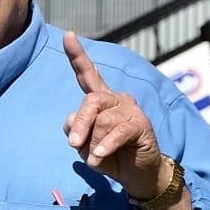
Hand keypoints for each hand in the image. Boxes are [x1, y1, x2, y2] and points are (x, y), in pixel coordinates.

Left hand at [61, 31, 170, 200]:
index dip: (77, 55)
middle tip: (73, 144)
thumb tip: (74, 119)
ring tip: (97, 156)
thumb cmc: (108, 155)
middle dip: (81, 123)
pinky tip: (101, 155)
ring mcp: (131, 110)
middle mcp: (116, 99)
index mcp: (100, 99)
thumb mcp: (84, 143)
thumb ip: (76, 128)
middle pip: (91, 100)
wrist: (135, 174)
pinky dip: (105, 145)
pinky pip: (117, 132)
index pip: (87, 74)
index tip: (68, 35)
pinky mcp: (141, 125)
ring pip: (102, 119)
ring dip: (94, 142)